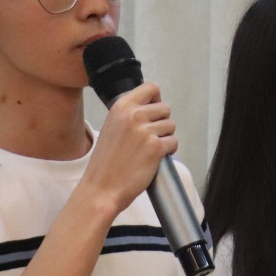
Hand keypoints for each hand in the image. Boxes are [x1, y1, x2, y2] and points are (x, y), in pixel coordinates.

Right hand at [81, 81, 176, 213]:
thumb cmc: (107, 162)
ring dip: (165, 138)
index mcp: (121, 106)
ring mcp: (145, 131)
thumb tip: (153, 105)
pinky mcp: (156, 147)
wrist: (102, 188)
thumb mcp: (112, 126)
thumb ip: (129, 114)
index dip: (156, 101)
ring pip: (171, 126)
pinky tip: (154, 159)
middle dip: (161, 123)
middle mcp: (133, 115)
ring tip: (148, 150)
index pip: (151, 88)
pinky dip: (168, 151)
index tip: (152, 113)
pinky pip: (174, 142)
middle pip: (165, 108)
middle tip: (148, 138)